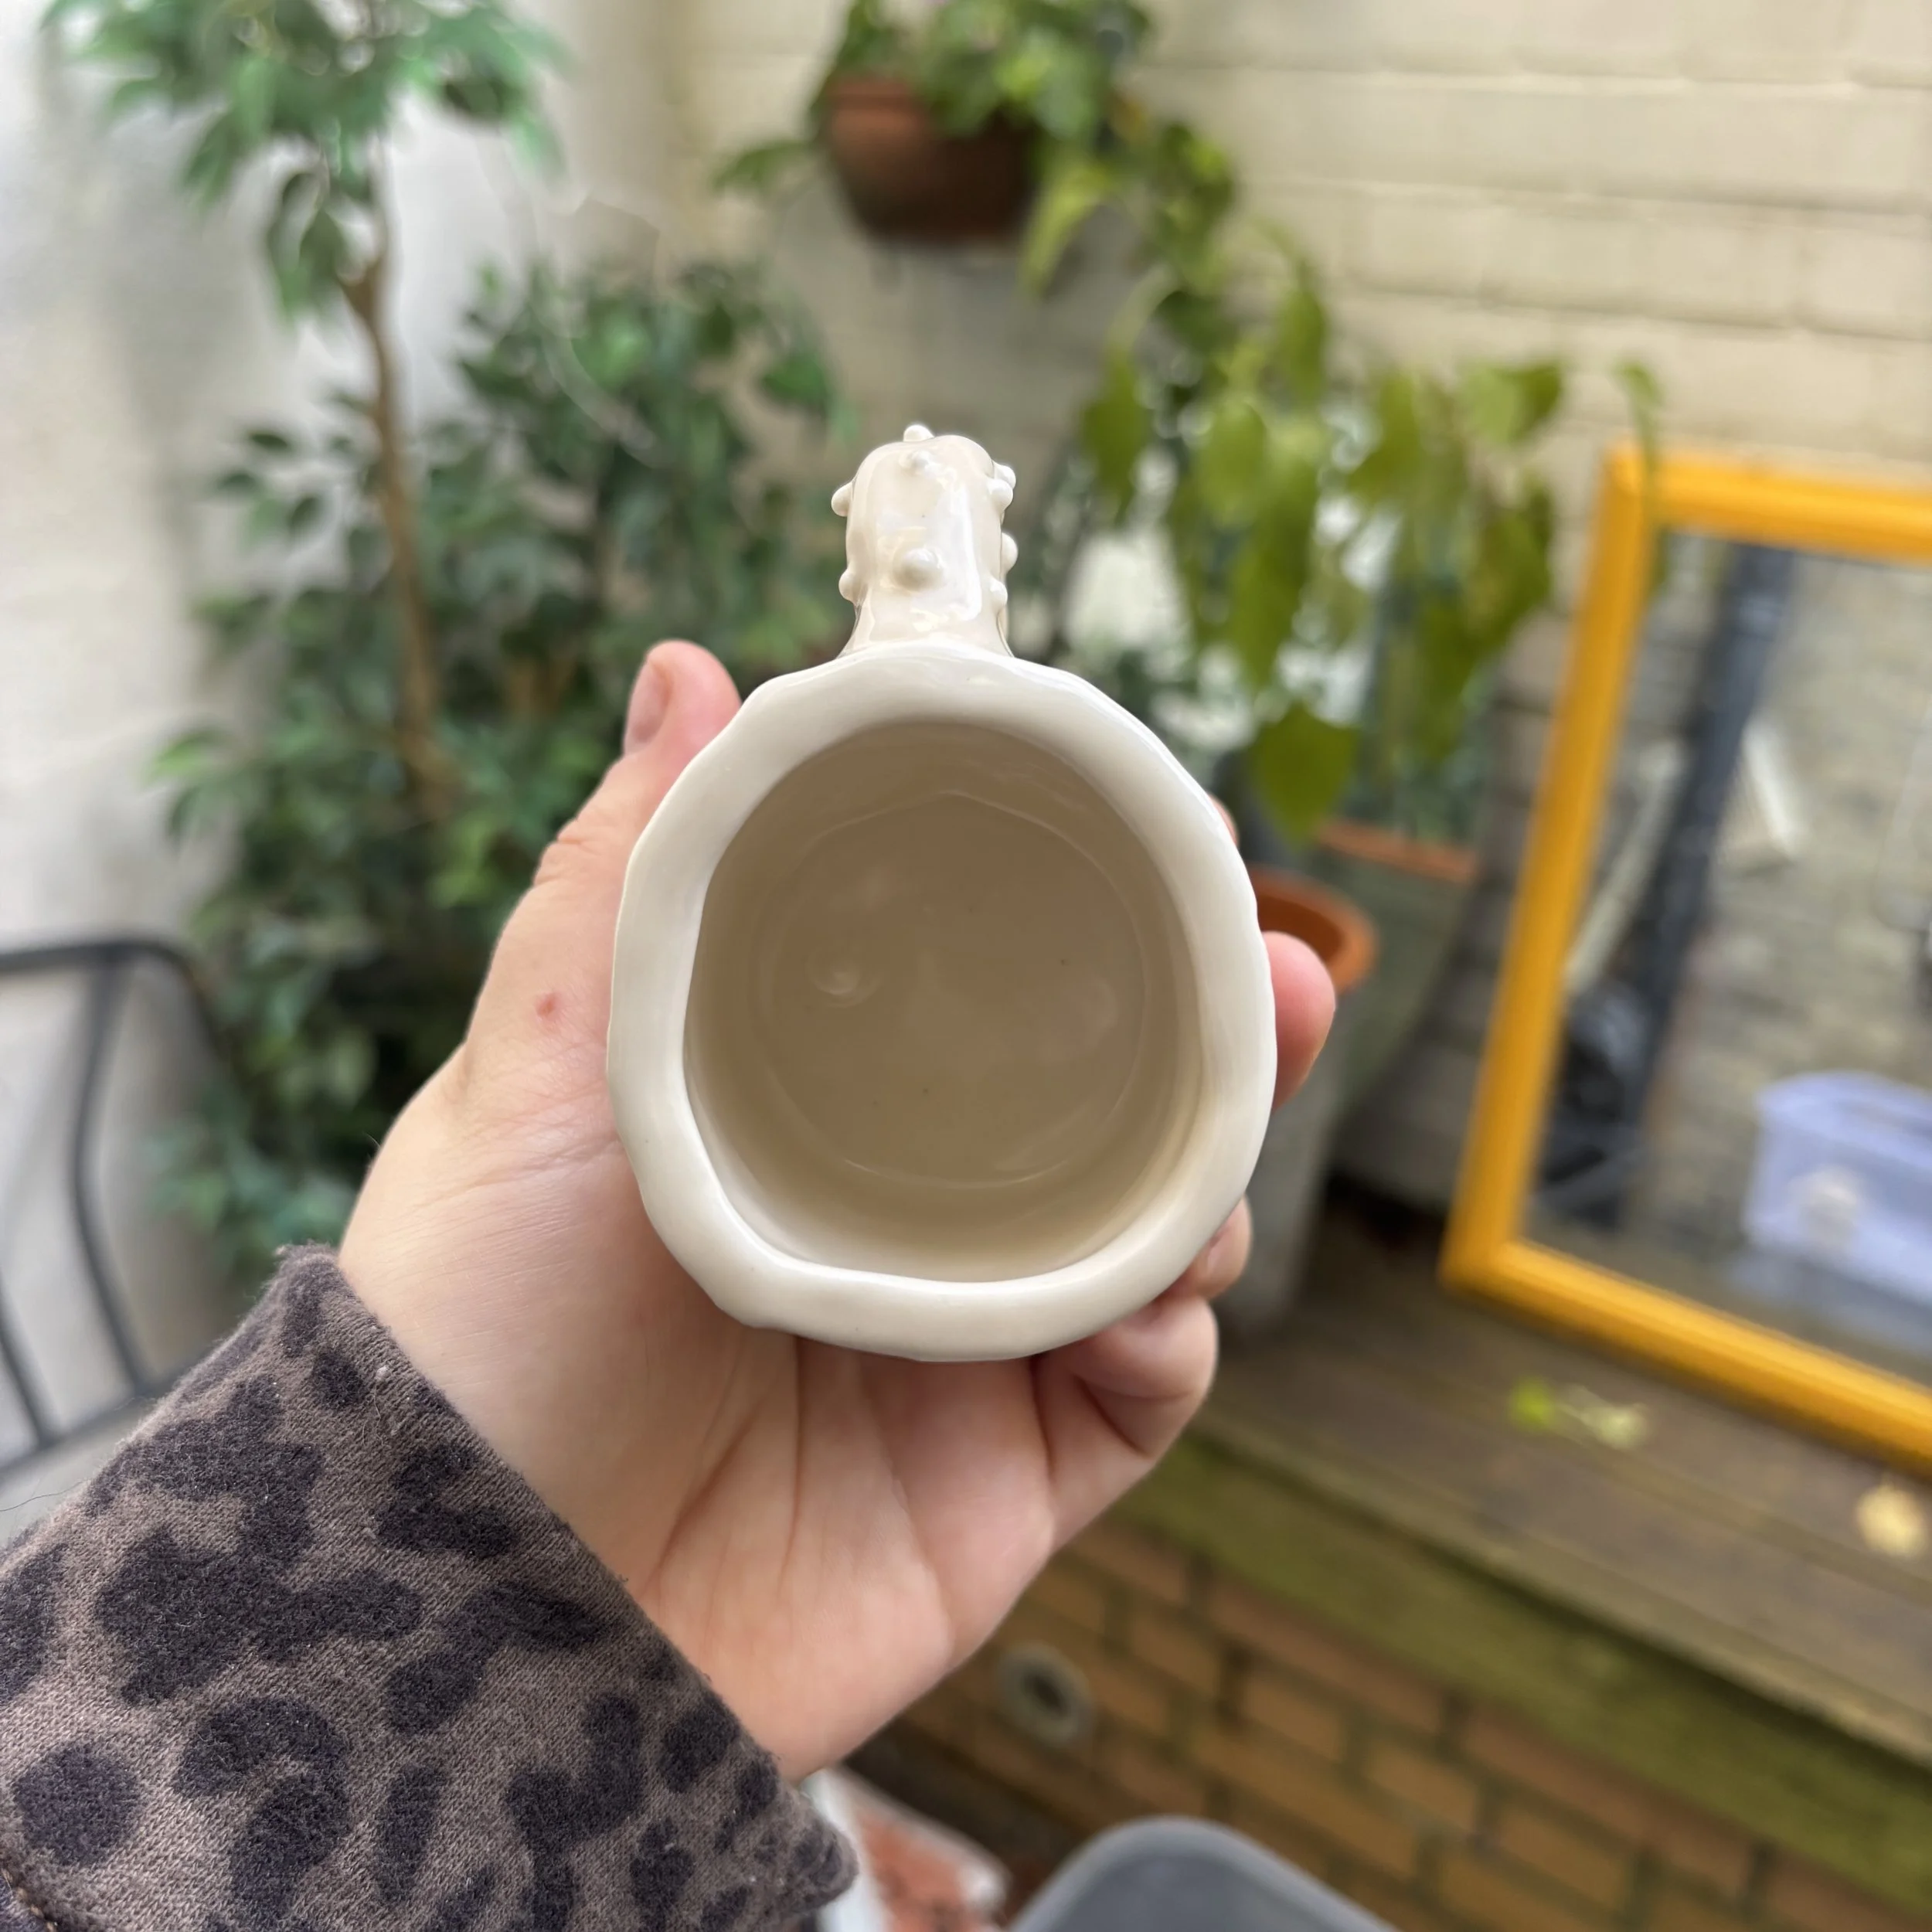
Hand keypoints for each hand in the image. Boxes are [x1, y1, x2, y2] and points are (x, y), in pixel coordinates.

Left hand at [340, 641, 1334, 1777]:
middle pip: (1096, 1113)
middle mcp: (898, 1226)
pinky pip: (1141, 1394)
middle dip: (1207, 1041)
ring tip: (1226, 1136)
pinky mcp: (1005, 1486)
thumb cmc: (482, 1332)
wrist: (480, 1621)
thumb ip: (622, 876)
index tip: (1146, 844)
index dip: (1076, 925)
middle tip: (1281, 971)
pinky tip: (1158, 1297)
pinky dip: (1173, 1333)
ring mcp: (961, 1357)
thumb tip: (688, 669)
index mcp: (805, 1122)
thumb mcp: (540, 1080)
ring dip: (1214, 1178)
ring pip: (1147, 1239)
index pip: (972, 1001)